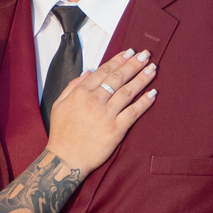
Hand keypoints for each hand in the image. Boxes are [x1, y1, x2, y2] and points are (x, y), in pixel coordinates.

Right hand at [46, 48, 157, 176]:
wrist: (65, 159)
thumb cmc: (61, 133)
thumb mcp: (58, 104)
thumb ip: (72, 86)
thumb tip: (89, 71)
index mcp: (80, 92)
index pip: (103, 71)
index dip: (118, 60)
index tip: (129, 52)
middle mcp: (94, 101)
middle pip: (118, 78)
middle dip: (134, 64)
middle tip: (146, 55)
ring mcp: (106, 115)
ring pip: (128, 92)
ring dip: (142, 78)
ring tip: (153, 69)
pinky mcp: (116, 130)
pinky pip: (133, 112)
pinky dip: (144, 102)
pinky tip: (153, 93)